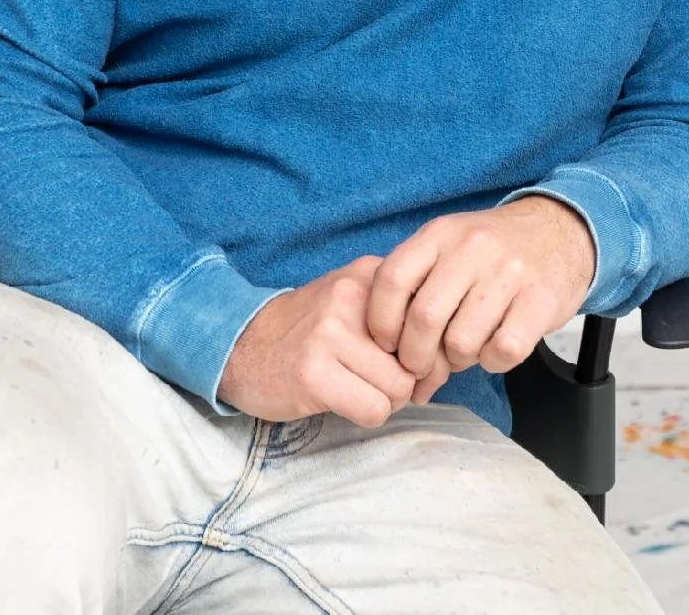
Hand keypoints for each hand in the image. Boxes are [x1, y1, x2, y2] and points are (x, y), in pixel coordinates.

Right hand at [216, 254, 455, 427]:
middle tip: (376, 382)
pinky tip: (338, 399)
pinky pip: (373, 410)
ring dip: (384, 400)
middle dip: (406, 382)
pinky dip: (364, 414)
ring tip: (354, 388)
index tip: (410, 365)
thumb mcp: (354, 302)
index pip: (431, 320)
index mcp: (371, 274)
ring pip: (399, 389)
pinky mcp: (314, 372)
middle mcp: (353, 297)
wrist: (241, 343)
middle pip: (418, 360)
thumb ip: (398, 316)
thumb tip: (446, 358)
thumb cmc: (309, 330)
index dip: (428, 352)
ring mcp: (330, 333)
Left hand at [364, 196, 596, 403]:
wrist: (559, 232)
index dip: (381, 321)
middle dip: (415, 357)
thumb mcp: (448, 247)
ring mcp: (509, 272)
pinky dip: (493, 362)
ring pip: (462, 342)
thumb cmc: (491, 252)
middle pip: (424, 318)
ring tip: (465, 348)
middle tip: (421, 366)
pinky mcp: (541, 300)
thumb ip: (416, 286)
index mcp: (440, 233)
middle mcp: (472, 247)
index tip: (387, 344)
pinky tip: (495, 347)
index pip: (391, 279)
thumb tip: (386, 355)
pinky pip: (502, 351)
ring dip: (458, 360)